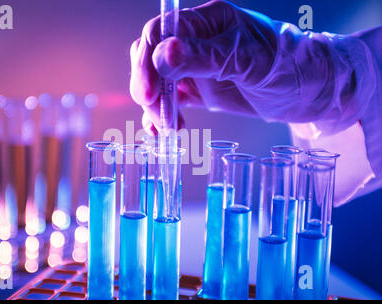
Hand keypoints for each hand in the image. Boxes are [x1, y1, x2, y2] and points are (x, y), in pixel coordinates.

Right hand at [130, 0, 373, 135]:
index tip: (148, 93)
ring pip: (157, 81)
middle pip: (151, 57)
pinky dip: (162, 115)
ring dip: (154, 106)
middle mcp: (196, 42)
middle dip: (148, 87)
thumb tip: (163, 54)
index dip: (146, 62)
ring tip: (167, 127)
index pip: (160, 33)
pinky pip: (170, 100)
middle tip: (157, 114)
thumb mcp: (250, 61)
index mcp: (207, 22)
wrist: (308, 92)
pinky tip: (167, 130)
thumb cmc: (288, 67)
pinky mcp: (199, 90)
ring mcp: (195, 67)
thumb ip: (206, 57)